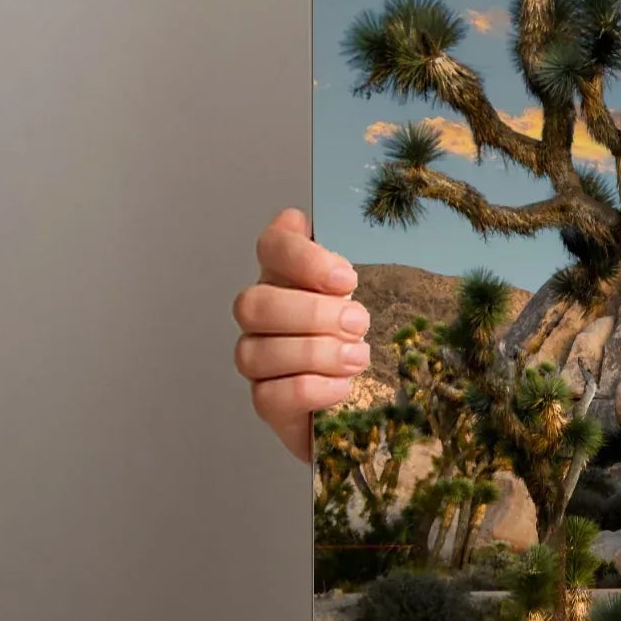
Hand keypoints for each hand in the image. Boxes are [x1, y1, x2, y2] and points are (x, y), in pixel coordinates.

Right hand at [233, 206, 369, 462]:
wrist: (367, 393)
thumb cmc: (357, 333)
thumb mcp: (360, 293)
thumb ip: (333, 262)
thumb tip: (296, 219)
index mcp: (285, 277)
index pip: (270, 247)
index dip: (301, 258)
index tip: (345, 279)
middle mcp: (261, 316)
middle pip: (254, 304)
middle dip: (312, 314)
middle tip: (358, 323)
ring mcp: (257, 360)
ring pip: (256, 352)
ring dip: (315, 353)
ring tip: (358, 357)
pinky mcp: (267, 402)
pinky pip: (269, 396)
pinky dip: (313, 389)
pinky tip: (344, 387)